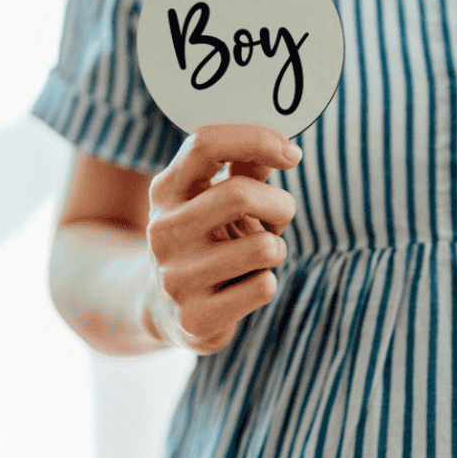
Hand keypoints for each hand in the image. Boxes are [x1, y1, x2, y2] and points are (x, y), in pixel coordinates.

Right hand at [141, 124, 301, 353]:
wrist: (165, 310)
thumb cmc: (205, 240)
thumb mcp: (212, 198)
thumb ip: (245, 168)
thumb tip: (281, 146)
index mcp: (166, 191)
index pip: (205, 144)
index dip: (257, 140)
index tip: (292, 154)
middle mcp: (164, 231)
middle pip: (241, 195)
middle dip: (280, 206)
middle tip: (279, 218)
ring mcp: (176, 277)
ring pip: (264, 247)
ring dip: (276, 249)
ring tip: (257, 257)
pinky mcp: (196, 317)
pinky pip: (264, 288)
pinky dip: (267, 283)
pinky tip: (244, 287)